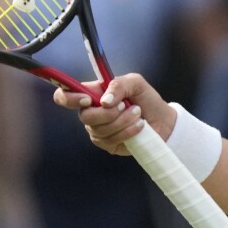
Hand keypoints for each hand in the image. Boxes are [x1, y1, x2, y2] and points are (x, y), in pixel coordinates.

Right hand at [52, 73, 175, 154]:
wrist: (162, 121)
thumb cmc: (146, 99)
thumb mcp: (135, 83)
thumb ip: (118, 84)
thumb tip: (103, 101)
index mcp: (92, 94)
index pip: (64, 96)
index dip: (69, 98)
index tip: (88, 99)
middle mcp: (91, 113)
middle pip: (85, 116)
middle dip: (109, 113)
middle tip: (127, 105)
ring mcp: (97, 130)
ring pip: (100, 129)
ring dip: (123, 120)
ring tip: (137, 113)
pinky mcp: (107, 144)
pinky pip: (111, 139)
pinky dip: (128, 131)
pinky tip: (139, 126)